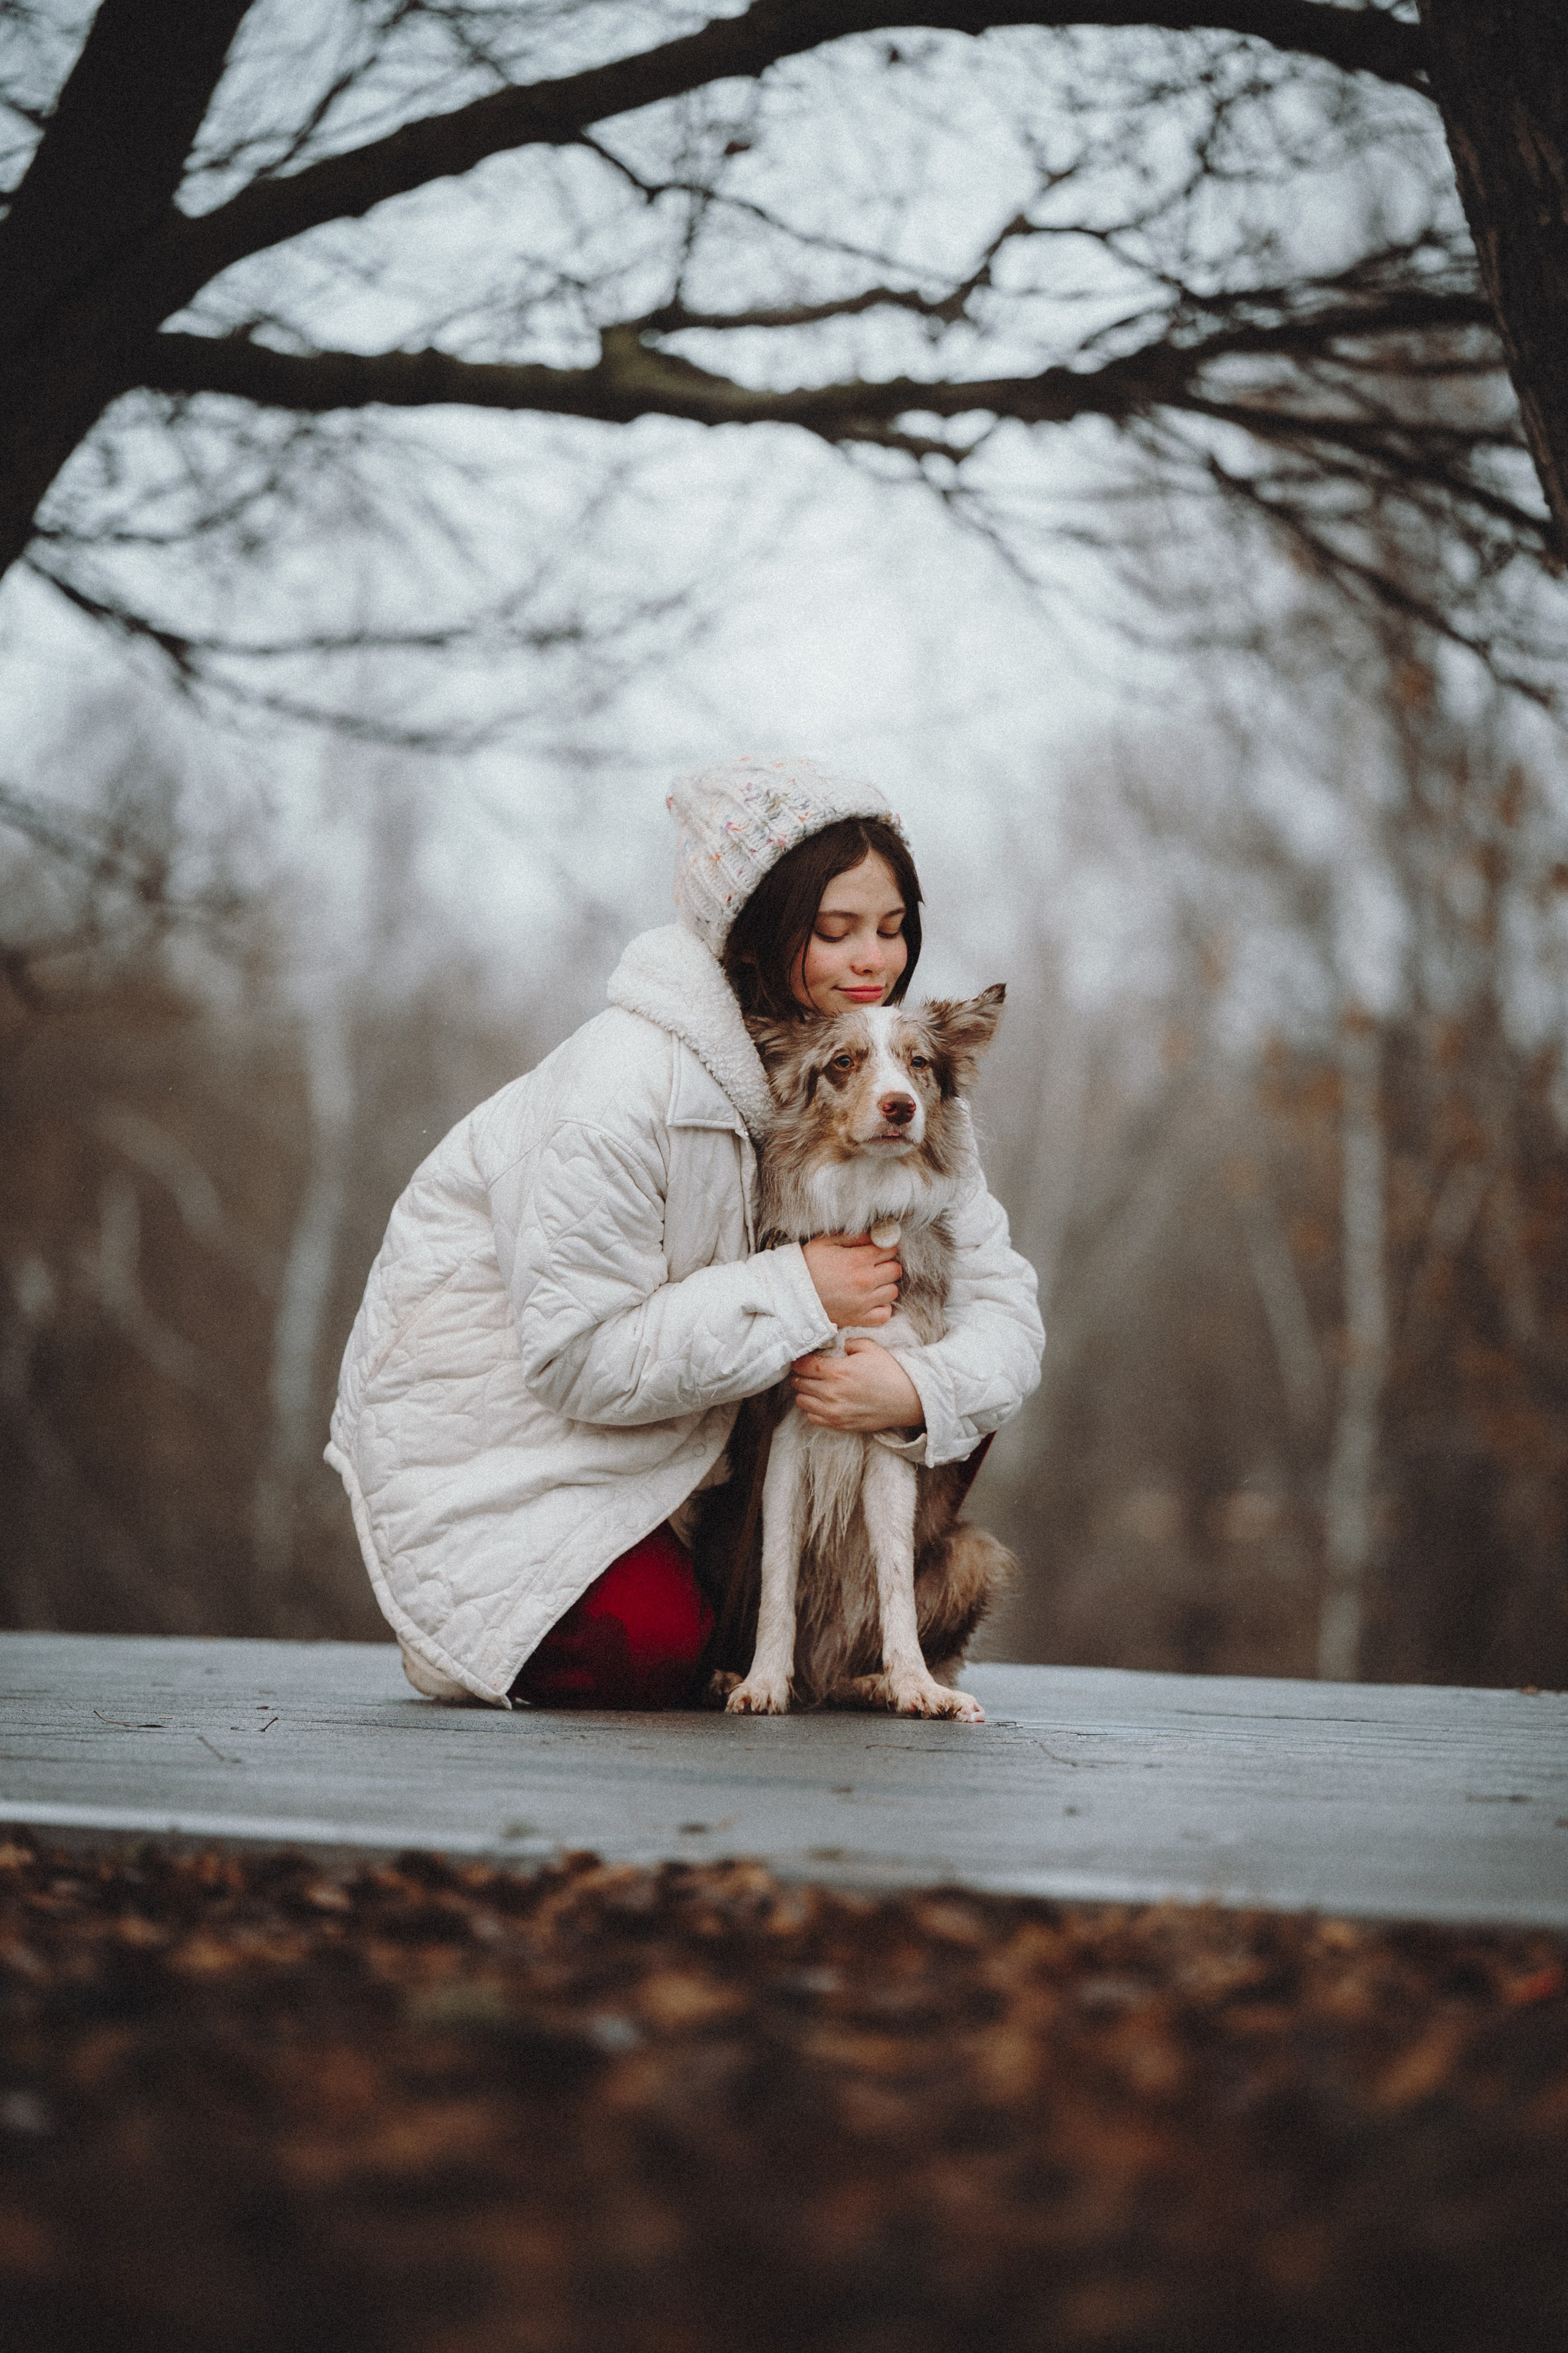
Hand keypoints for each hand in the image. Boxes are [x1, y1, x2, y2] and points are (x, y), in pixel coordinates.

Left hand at [791, 1339, 924, 1432]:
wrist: (907, 1399)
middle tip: (808, 1372)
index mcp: (837, 1371)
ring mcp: (834, 1411)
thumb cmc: (890, 1372)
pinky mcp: (840, 1424)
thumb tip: (837, 1345)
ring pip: (803, 1402)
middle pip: (799, 1383)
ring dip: (805, 1393)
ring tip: (814, 1387)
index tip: (803, 1359)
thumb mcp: (870, 1348)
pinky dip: (813, 1410)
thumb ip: (848, 1343)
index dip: (800, 1361)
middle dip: (800, 1375)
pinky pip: (813, 1418)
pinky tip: (823, 1402)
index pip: (803, 1365)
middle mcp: (831, 1393)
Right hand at [801, 1232, 900, 1328]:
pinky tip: (871, 1301)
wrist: (792, 1296)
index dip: (884, 1247)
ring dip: (885, 1286)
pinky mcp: (859, 1319)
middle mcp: (866, 1281)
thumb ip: (853, 1236)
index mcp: (859, 1260)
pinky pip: (885, 1314)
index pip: (890, 1249)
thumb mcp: (825, 1242)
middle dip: (887, 1265)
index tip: (875, 1250)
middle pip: (895, 1270)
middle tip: (873, 1266)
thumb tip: (876, 1233)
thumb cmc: (807, 1266)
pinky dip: (882, 1308)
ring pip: (893, 1292)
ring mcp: (864, 1302)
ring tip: (871, 1284)